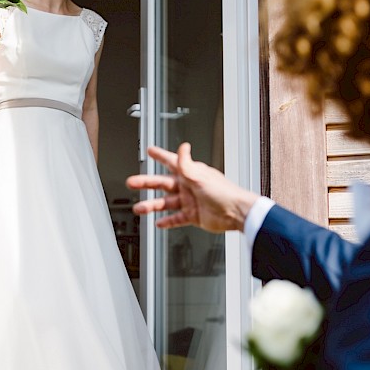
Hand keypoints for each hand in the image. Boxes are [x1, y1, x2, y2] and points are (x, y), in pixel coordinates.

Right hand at [126, 143, 258, 232]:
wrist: (236, 213)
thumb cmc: (224, 193)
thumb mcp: (201, 176)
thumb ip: (188, 163)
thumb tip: (184, 146)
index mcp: (191, 173)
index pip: (172, 161)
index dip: (160, 156)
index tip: (150, 151)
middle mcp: (189, 186)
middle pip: (163, 183)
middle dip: (146, 182)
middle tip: (132, 182)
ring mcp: (190, 201)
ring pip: (166, 203)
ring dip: (152, 205)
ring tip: (140, 208)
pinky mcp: (193, 216)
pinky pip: (176, 219)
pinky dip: (167, 221)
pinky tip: (158, 223)